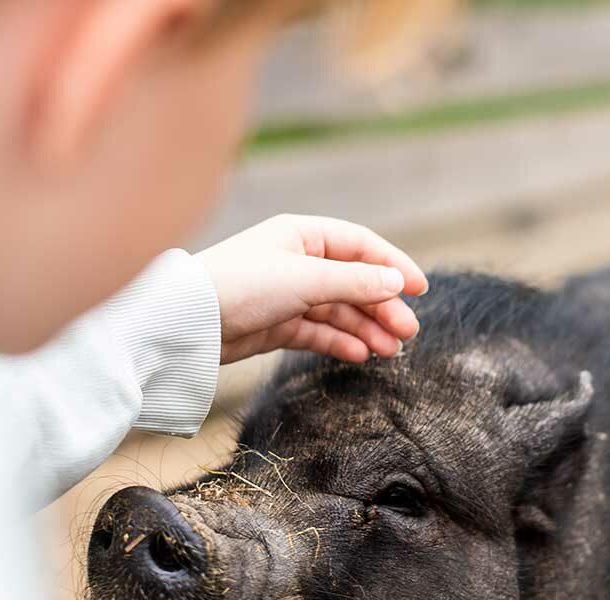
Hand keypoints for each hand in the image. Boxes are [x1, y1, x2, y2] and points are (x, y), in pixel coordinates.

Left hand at [198, 215, 428, 364]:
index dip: (393, 266)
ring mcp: (288, 295)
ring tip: (390, 350)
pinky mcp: (277, 325)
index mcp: (302, 235)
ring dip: (366, 329)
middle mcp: (297, 261)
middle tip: (408, 332)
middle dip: (382, 307)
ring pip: (339, 311)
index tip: (420, 289)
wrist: (189, 323)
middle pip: (353, 282)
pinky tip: (359, 355)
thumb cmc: (241, 286)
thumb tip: (397, 282)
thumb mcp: (305, 280)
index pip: (360, 246)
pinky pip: (318, 332)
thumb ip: (354, 282)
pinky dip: (339, 342)